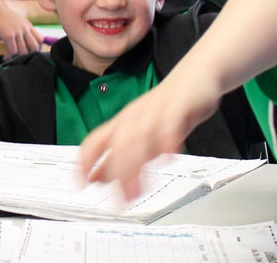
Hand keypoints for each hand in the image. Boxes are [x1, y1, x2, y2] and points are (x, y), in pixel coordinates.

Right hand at [0, 0, 40, 57]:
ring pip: (23, 51)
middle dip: (29, 54)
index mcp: (28, 25)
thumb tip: (22, 42)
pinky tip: (5, 56)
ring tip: (11, 58)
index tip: (29, 52)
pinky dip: (10, 55)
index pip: (40, 39)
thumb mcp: (17, 20)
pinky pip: (13, 50)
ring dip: (17, 57)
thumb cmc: (1, 15)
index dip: (37, 48)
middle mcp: (25, 29)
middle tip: (21, 57)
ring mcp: (17, 32)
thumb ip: (22, 29)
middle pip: (35, 47)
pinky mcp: (8, 35)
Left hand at [78, 69, 221, 200]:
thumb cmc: (167, 107)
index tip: (80, 185)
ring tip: (137, 190)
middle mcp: (133, 118)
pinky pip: (169, 123)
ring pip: (138, 137)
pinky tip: (167, 156)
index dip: (84, 163)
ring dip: (135, 165)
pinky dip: (166, 140)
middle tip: (120, 201)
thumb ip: (122, 156)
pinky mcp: (177, 106)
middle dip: (116, 174)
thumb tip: (98, 179)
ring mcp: (154, 111)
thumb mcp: (141, 135)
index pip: (93, 143)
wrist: (196, 76)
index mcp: (121, 124)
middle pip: (116, 146)